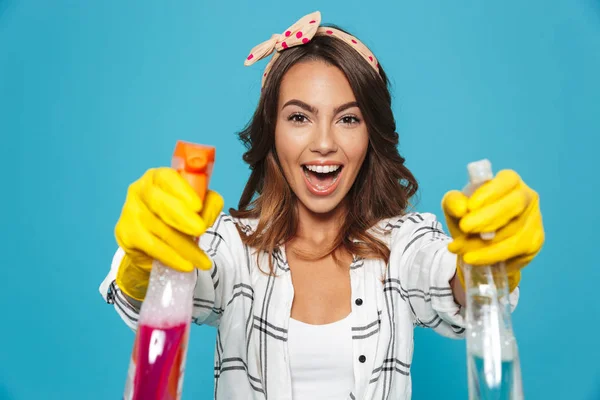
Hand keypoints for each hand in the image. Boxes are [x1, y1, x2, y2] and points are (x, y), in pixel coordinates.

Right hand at [114, 167, 223, 299]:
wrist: (151, 246)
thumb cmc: (177, 217)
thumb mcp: (198, 206)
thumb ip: (209, 204)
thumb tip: (207, 215)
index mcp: (158, 177)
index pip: (167, 178)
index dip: (182, 190)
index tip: (197, 205)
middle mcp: (139, 190)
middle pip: (160, 202)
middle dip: (182, 217)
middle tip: (201, 230)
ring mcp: (130, 212)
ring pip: (161, 229)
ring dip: (186, 247)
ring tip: (204, 261)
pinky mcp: (125, 234)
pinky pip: (152, 247)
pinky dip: (172, 257)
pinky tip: (187, 265)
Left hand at [442, 169, 544, 291]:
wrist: (476, 245)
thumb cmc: (469, 217)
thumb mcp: (455, 207)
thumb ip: (453, 202)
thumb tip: (461, 208)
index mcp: (509, 181)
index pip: (507, 180)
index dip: (490, 193)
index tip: (470, 206)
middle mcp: (527, 197)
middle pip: (515, 205)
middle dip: (488, 217)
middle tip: (464, 227)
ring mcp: (534, 220)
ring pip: (513, 232)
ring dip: (483, 242)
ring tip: (457, 247)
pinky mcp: (534, 243)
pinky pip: (514, 251)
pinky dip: (490, 256)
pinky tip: (471, 258)